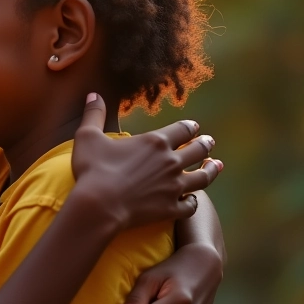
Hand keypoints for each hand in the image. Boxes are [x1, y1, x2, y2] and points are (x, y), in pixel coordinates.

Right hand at [72, 94, 221, 230]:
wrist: (99, 205)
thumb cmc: (93, 169)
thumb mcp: (87, 137)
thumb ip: (94, 115)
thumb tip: (93, 95)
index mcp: (155, 142)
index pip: (182, 130)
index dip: (190, 127)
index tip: (194, 127)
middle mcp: (171, 162)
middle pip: (198, 151)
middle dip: (205, 144)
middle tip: (210, 142)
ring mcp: (174, 187)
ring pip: (202, 177)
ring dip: (211, 170)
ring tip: (215, 166)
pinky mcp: (171, 208)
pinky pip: (191, 206)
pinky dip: (194, 202)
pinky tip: (193, 199)